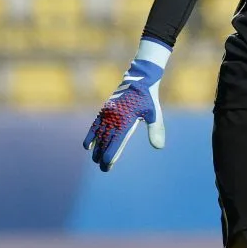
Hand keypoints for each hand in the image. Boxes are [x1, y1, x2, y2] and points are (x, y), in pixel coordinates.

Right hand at [83, 38, 170, 171]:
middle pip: (106, 140)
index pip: (117, 141)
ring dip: (97, 148)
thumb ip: (156, 130)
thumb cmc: (148, 98)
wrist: (138, 79)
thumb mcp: (154, 113)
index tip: (107, 164)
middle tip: (104, 168)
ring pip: (99, 134)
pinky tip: (87, 146)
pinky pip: (95, 125)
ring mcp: (107, 113)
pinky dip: (91, 135)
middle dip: (103, 155)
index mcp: (126, 119)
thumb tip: (159, 147)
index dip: (111, 153)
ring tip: (96, 160)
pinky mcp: (105, 110)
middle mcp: (114, 117)